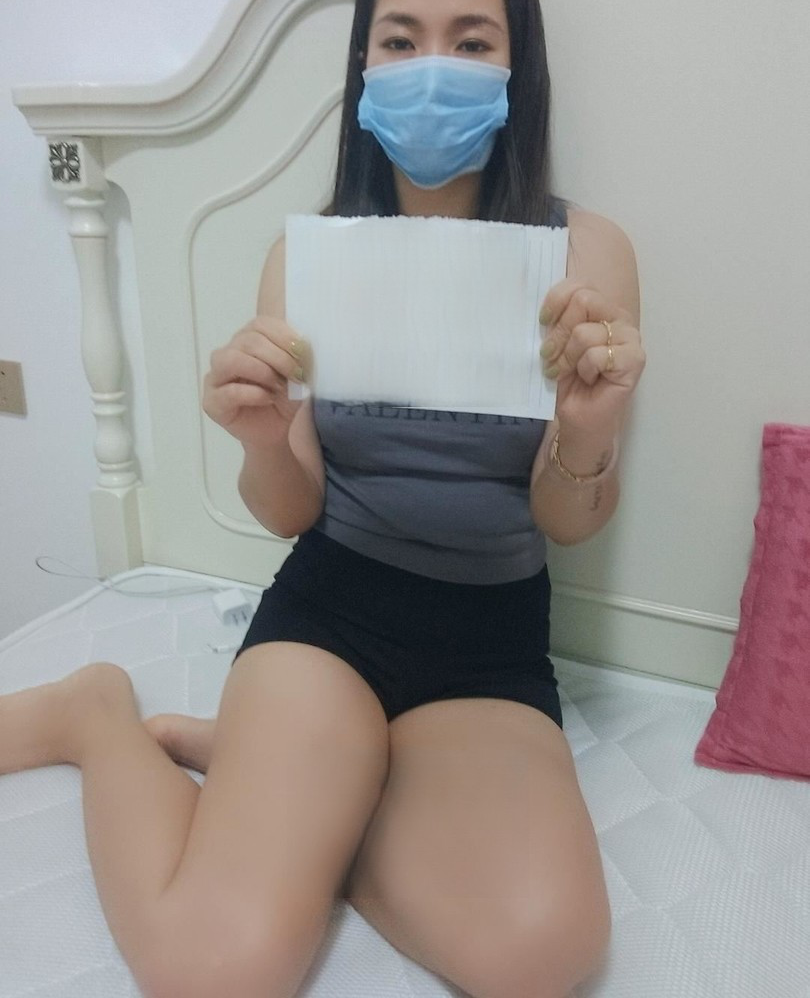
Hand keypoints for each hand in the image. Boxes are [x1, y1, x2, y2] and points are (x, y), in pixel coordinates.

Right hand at [202, 316, 308, 449]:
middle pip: (248, 340)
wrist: (281, 433)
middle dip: (279, 358)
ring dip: (262, 371)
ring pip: (231, 360)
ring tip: (280, 387)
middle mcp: (229, 353)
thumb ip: (299, 356)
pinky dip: (252, 393)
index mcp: (249, 339)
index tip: (305, 354)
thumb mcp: (300, 373)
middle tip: (297, 375)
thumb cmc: (288, 400)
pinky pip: (228, 391)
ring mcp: (217, 377)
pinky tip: (268, 398)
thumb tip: (304, 346)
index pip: (261, 324)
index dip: (285, 337)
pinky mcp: (212, 402)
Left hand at [539, 280, 644, 436]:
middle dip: (559, 333)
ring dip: (567, 357)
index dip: (555, 301)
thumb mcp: (555, 343)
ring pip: (585, 332)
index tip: (542, 323)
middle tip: (551, 357)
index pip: (579, 285)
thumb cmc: (568, 381)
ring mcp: (630, 338)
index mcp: (600, 308)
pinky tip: (589, 379)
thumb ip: (555, 320)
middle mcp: (618, 318)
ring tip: (568, 372)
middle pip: (583, 300)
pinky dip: (585, 370)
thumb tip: (542, 310)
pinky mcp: (635, 359)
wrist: (579, 416)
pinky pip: (597, 355)